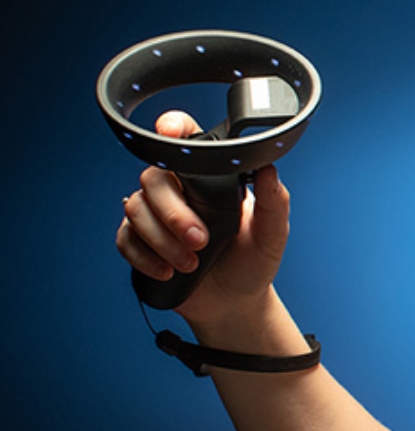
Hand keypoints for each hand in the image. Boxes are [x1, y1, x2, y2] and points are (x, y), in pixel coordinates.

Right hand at [115, 110, 290, 325]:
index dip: (172, 127)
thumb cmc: (253, 263)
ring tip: (191, 263)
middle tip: (201, 240)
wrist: (235, 303)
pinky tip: (167, 271)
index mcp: (210, 180)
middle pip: (152, 179)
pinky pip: (125, 239)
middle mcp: (179, 191)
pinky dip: (144, 257)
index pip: (185, 141)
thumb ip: (274, 203)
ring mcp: (155, 216)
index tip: (170, 131)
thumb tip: (269, 170)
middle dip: (174, 213)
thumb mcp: (272, 235)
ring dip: (162, 240)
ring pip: (136, 209)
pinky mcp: (140, 242)